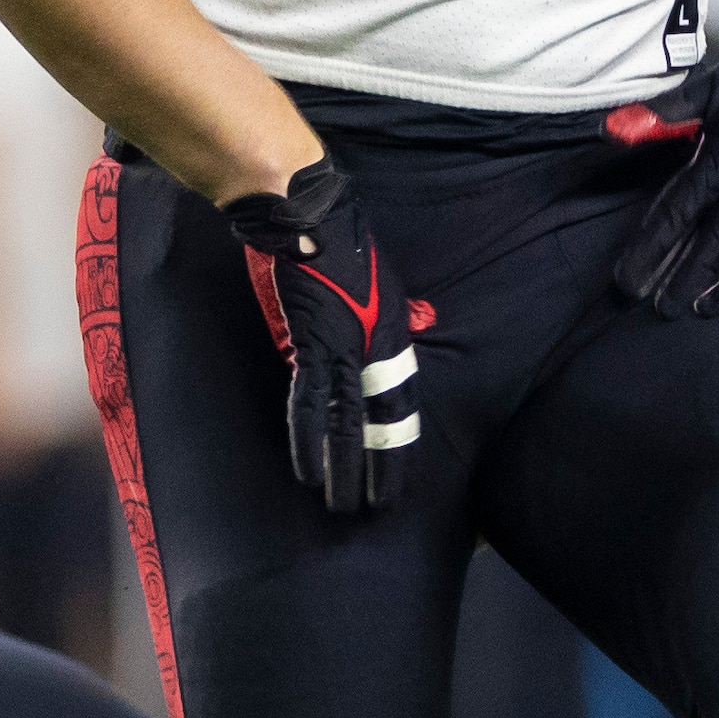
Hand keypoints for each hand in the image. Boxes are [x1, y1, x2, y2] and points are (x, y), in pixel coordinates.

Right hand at [219, 162, 417, 515]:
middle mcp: (377, 343)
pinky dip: (307, 440)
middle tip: (380, 507)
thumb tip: (411, 324)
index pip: (404, 398)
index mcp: (394, 330)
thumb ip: (389, 310)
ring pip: (349, 421)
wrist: (307, 210)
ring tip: (344, 506)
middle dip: (382, 465)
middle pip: (385, 417)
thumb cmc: (337, 239)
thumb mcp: (377, 277)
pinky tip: (307, 471)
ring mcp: (345, 345)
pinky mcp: (311, 342)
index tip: (399, 473)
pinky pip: (309, 403)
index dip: (402, 438)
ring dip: (345, 468)